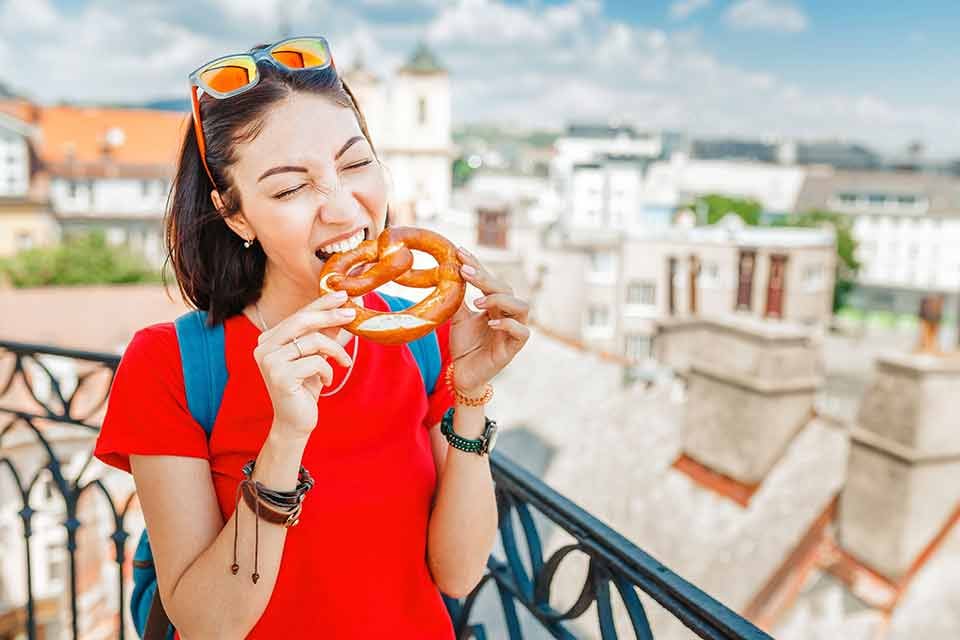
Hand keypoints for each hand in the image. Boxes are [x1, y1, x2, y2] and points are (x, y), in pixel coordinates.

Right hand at [252, 290, 355, 437]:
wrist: (294, 422)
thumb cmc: (305, 387)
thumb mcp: (316, 356)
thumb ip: (324, 333)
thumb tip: (344, 308)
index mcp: (268, 339)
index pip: (298, 314)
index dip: (321, 303)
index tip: (342, 295)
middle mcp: (263, 347)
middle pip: (303, 321)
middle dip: (331, 315)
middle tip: (352, 315)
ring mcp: (269, 361)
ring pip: (313, 341)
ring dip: (336, 352)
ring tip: (343, 363)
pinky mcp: (280, 376)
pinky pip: (316, 362)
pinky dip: (328, 370)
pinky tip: (327, 380)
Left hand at [448, 246, 529, 393]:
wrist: (463, 374)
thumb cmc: (464, 345)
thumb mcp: (457, 317)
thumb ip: (457, 298)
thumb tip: (448, 272)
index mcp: (495, 304)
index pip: (490, 279)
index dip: (477, 265)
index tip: (459, 252)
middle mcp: (508, 313)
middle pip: (506, 288)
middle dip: (485, 278)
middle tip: (464, 271)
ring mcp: (513, 330)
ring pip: (522, 306)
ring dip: (500, 299)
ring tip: (477, 302)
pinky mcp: (514, 348)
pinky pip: (522, 332)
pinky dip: (508, 325)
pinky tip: (491, 323)